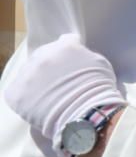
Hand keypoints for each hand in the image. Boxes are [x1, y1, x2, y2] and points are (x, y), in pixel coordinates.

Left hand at [4, 34, 124, 154]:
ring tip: (49, 94)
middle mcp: (42, 57)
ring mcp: (27, 75)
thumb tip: (77, 58)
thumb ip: (84, 55)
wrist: (85, 115)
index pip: (65, 42)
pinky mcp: (15, 94)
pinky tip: (38, 103)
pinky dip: (26, 96)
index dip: (70, 53)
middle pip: (43, 55)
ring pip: (29, 73)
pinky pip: (17, 91)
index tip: (72, 62)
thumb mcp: (99, 63)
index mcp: (65, 47)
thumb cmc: (98, 90)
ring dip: (37, 80)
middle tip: (60, 80)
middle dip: (51, 65)